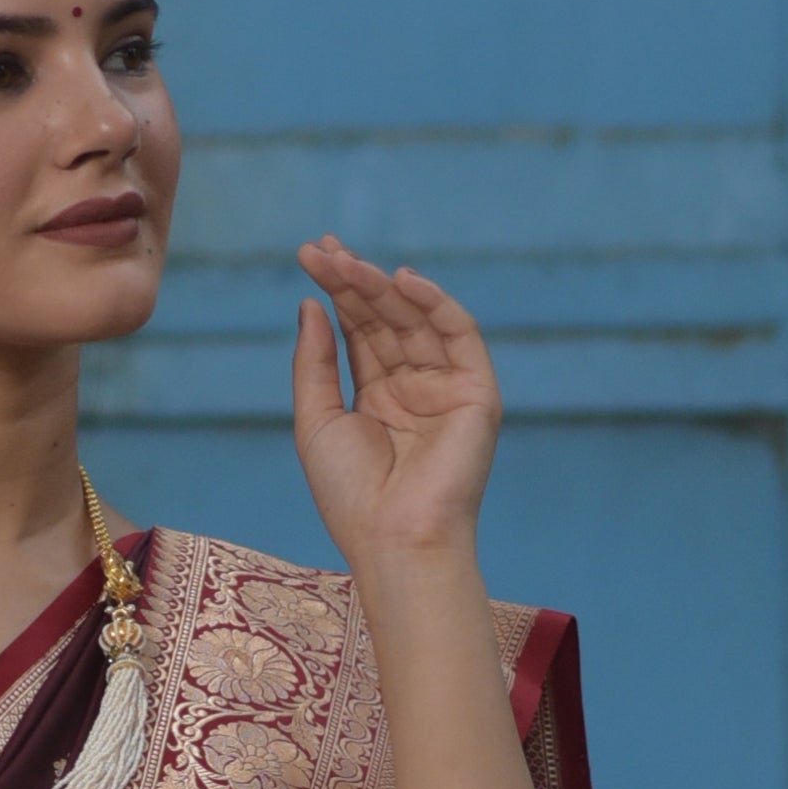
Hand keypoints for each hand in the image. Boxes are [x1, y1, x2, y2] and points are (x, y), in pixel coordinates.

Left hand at [290, 244, 502, 575]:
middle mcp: (414, 386)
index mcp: (377, 395)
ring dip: (382, 286)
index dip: (337, 290)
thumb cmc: (350, 494)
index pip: (359, 328)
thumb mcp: (316, 418)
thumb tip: (310, 303)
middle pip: (384, 318)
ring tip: (344, 261)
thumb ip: (315, 360)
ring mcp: (446, 387)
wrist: (394, 540)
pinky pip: (460, 336)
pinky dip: (435, 303)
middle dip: (353, 280)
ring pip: (416, 320)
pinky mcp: (477, 393)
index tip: (310, 254)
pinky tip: (402, 281)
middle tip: (320, 249)